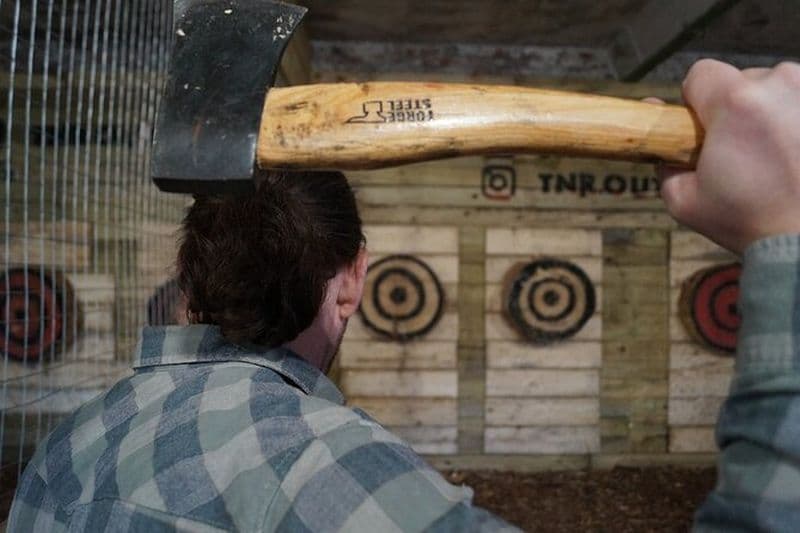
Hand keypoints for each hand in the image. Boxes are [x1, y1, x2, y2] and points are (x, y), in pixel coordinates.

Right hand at [659, 60, 799, 253]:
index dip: (695, 102)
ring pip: (779, 90)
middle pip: (743, 81)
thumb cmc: (751, 221)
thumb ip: (665, 162)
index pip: (701, 74)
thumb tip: (662, 135)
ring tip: (774, 156)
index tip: (703, 129)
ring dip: (772, 114)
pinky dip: (795, 123)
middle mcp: (780, 85)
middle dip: (737, 110)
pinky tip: (792, 155)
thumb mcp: (684, 201)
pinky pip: (799, 105)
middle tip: (739, 152)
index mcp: (736, 102)